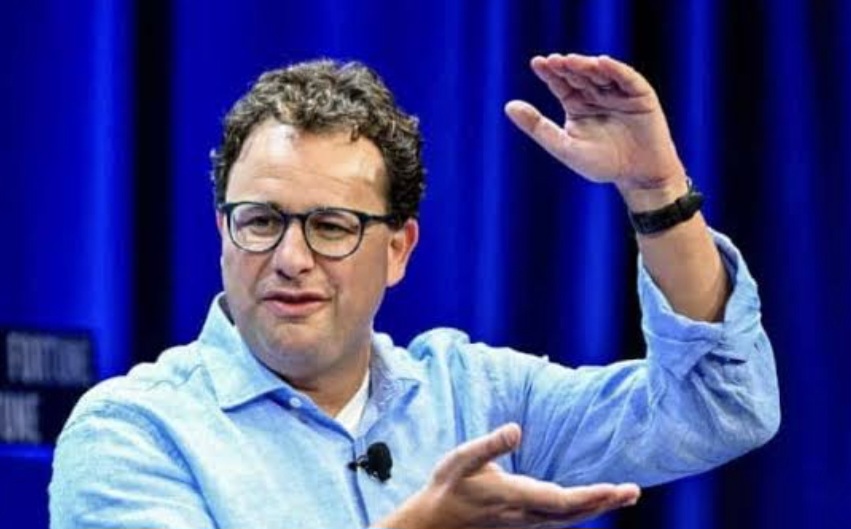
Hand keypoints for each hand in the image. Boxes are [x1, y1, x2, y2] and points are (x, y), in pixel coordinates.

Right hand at [375, 423, 639, 528]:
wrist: (436, 522)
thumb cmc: (449, 486)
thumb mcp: (463, 459)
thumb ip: (490, 444)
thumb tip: (516, 428)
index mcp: (513, 496)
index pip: (560, 499)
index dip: (588, 496)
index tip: (613, 489)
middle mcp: (526, 514)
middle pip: (573, 513)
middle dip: (604, 502)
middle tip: (633, 492)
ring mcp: (527, 521)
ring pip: (570, 519)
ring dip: (598, 507)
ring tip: (625, 495)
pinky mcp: (526, 521)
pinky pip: (562, 519)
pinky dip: (583, 510)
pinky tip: (595, 502)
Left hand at [505, 53, 687, 209]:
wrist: (639, 177)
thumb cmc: (602, 164)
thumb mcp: (565, 147)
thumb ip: (537, 127)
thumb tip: (508, 106)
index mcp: (577, 105)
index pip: (561, 83)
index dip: (550, 73)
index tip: (537, 63)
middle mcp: (597, 95)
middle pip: (579, 75)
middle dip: (567, 67)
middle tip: (554, 61)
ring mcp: (619, 93)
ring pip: (601, 74)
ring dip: (587, 66)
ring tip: (572, 62)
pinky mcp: (640, 95)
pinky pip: (627, 78)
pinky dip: (616, 69)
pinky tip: (601, 63)